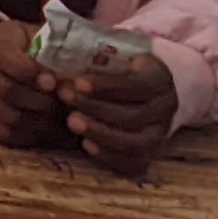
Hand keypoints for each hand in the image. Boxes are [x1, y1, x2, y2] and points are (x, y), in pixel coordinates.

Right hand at [0, 17, 73, 150]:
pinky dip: (30, 136)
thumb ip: (52, 47)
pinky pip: (5, 135)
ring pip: (10, 118)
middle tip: (66, 105)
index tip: (54, 82)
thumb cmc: (14, 45)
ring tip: (61, 119)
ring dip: (41, 122)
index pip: (10, 61)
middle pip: (10, 93)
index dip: (34, 74)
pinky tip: (47, 129)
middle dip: (44, 102)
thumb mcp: (30, 35)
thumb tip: (84, 67)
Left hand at [56, 50, 182, 178]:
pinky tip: (87, 146)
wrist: (150, 91)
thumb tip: (52, 70)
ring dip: (100, 134)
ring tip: (71, 122)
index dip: (106, 86)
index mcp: (159, 79)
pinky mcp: (150, 155)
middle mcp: (165, 109)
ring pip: (135, 143)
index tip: (77, 83)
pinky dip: (109, 157)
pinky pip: (133, 164)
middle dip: (95, 108)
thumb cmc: (123, 69)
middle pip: (133, 116)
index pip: (137, 85)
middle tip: (65, 98)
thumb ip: (91, 59)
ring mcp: (160, 135)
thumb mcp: (115, 55)